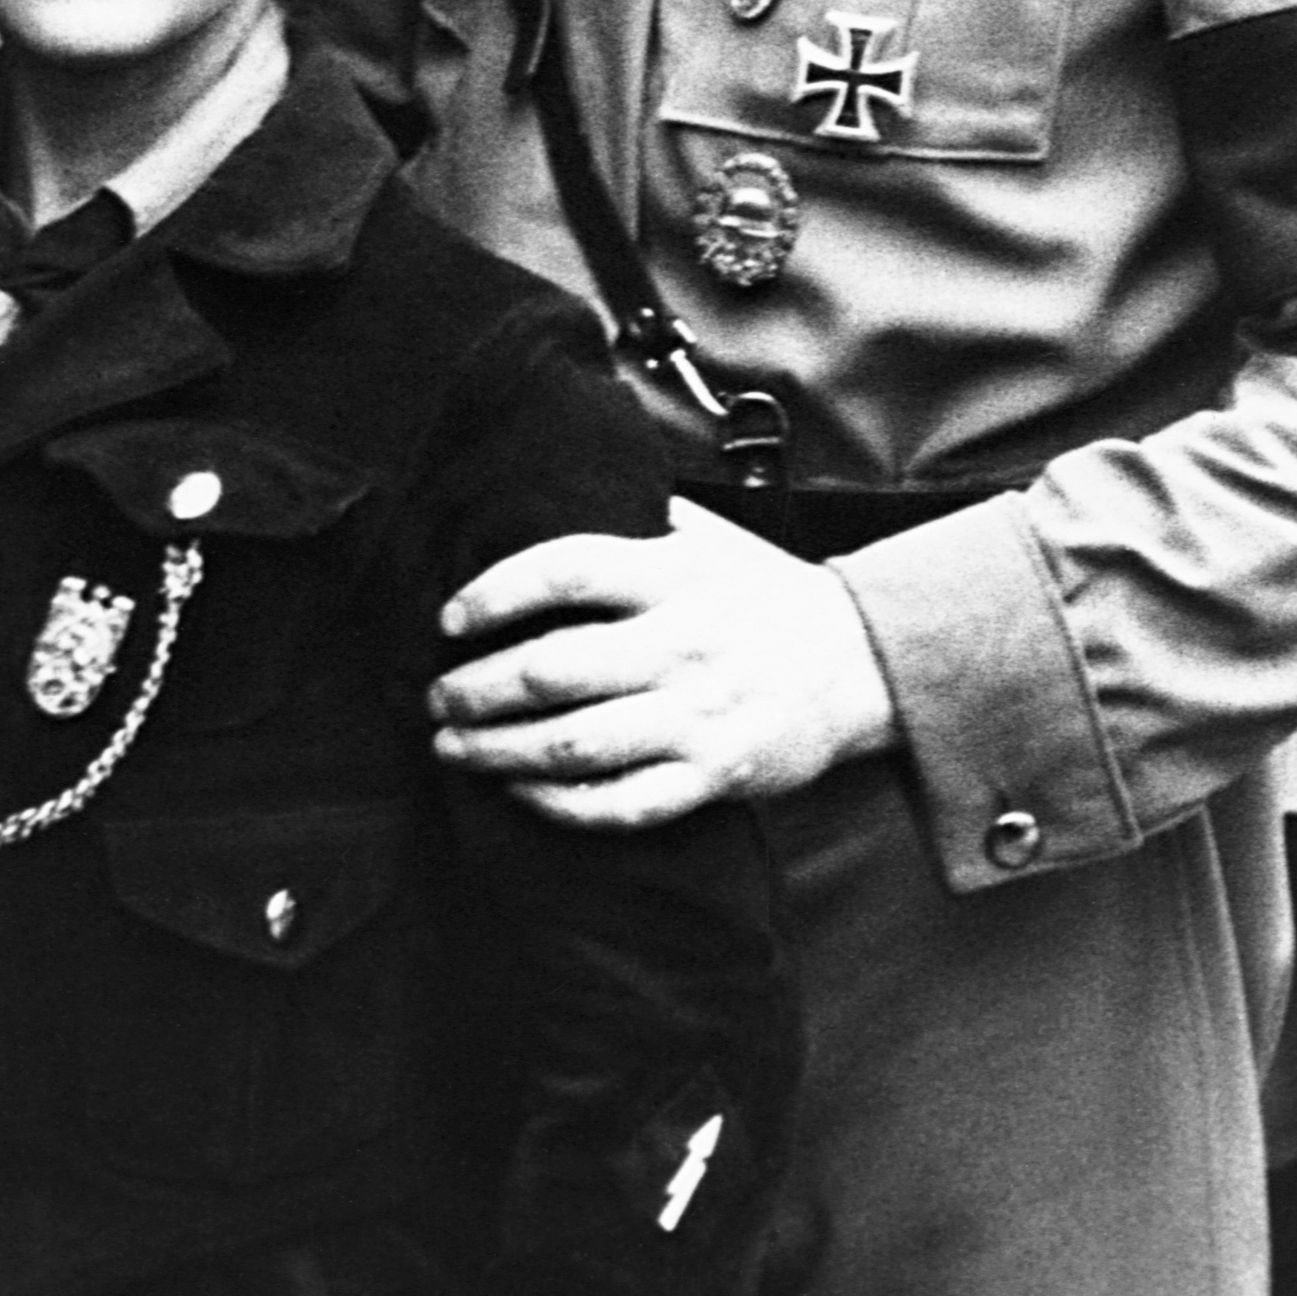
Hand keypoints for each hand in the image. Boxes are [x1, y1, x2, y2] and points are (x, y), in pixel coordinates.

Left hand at [430, 498, 898, 828]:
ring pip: (574, 743)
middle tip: (436, 695)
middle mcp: (682, 642)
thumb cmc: (769, 595)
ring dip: (497, 750)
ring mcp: (697, 713)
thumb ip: (640, 518)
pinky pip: (619, 802)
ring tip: (454, 746)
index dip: (494, 593)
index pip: (565, 572)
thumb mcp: (712, 537)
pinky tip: (521, 791)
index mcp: (675, 574)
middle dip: (476, 688)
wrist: (860, 661)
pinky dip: (557, 803)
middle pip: (553, 667)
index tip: (449, 618)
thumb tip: (554, 492)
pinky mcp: (713, 773)